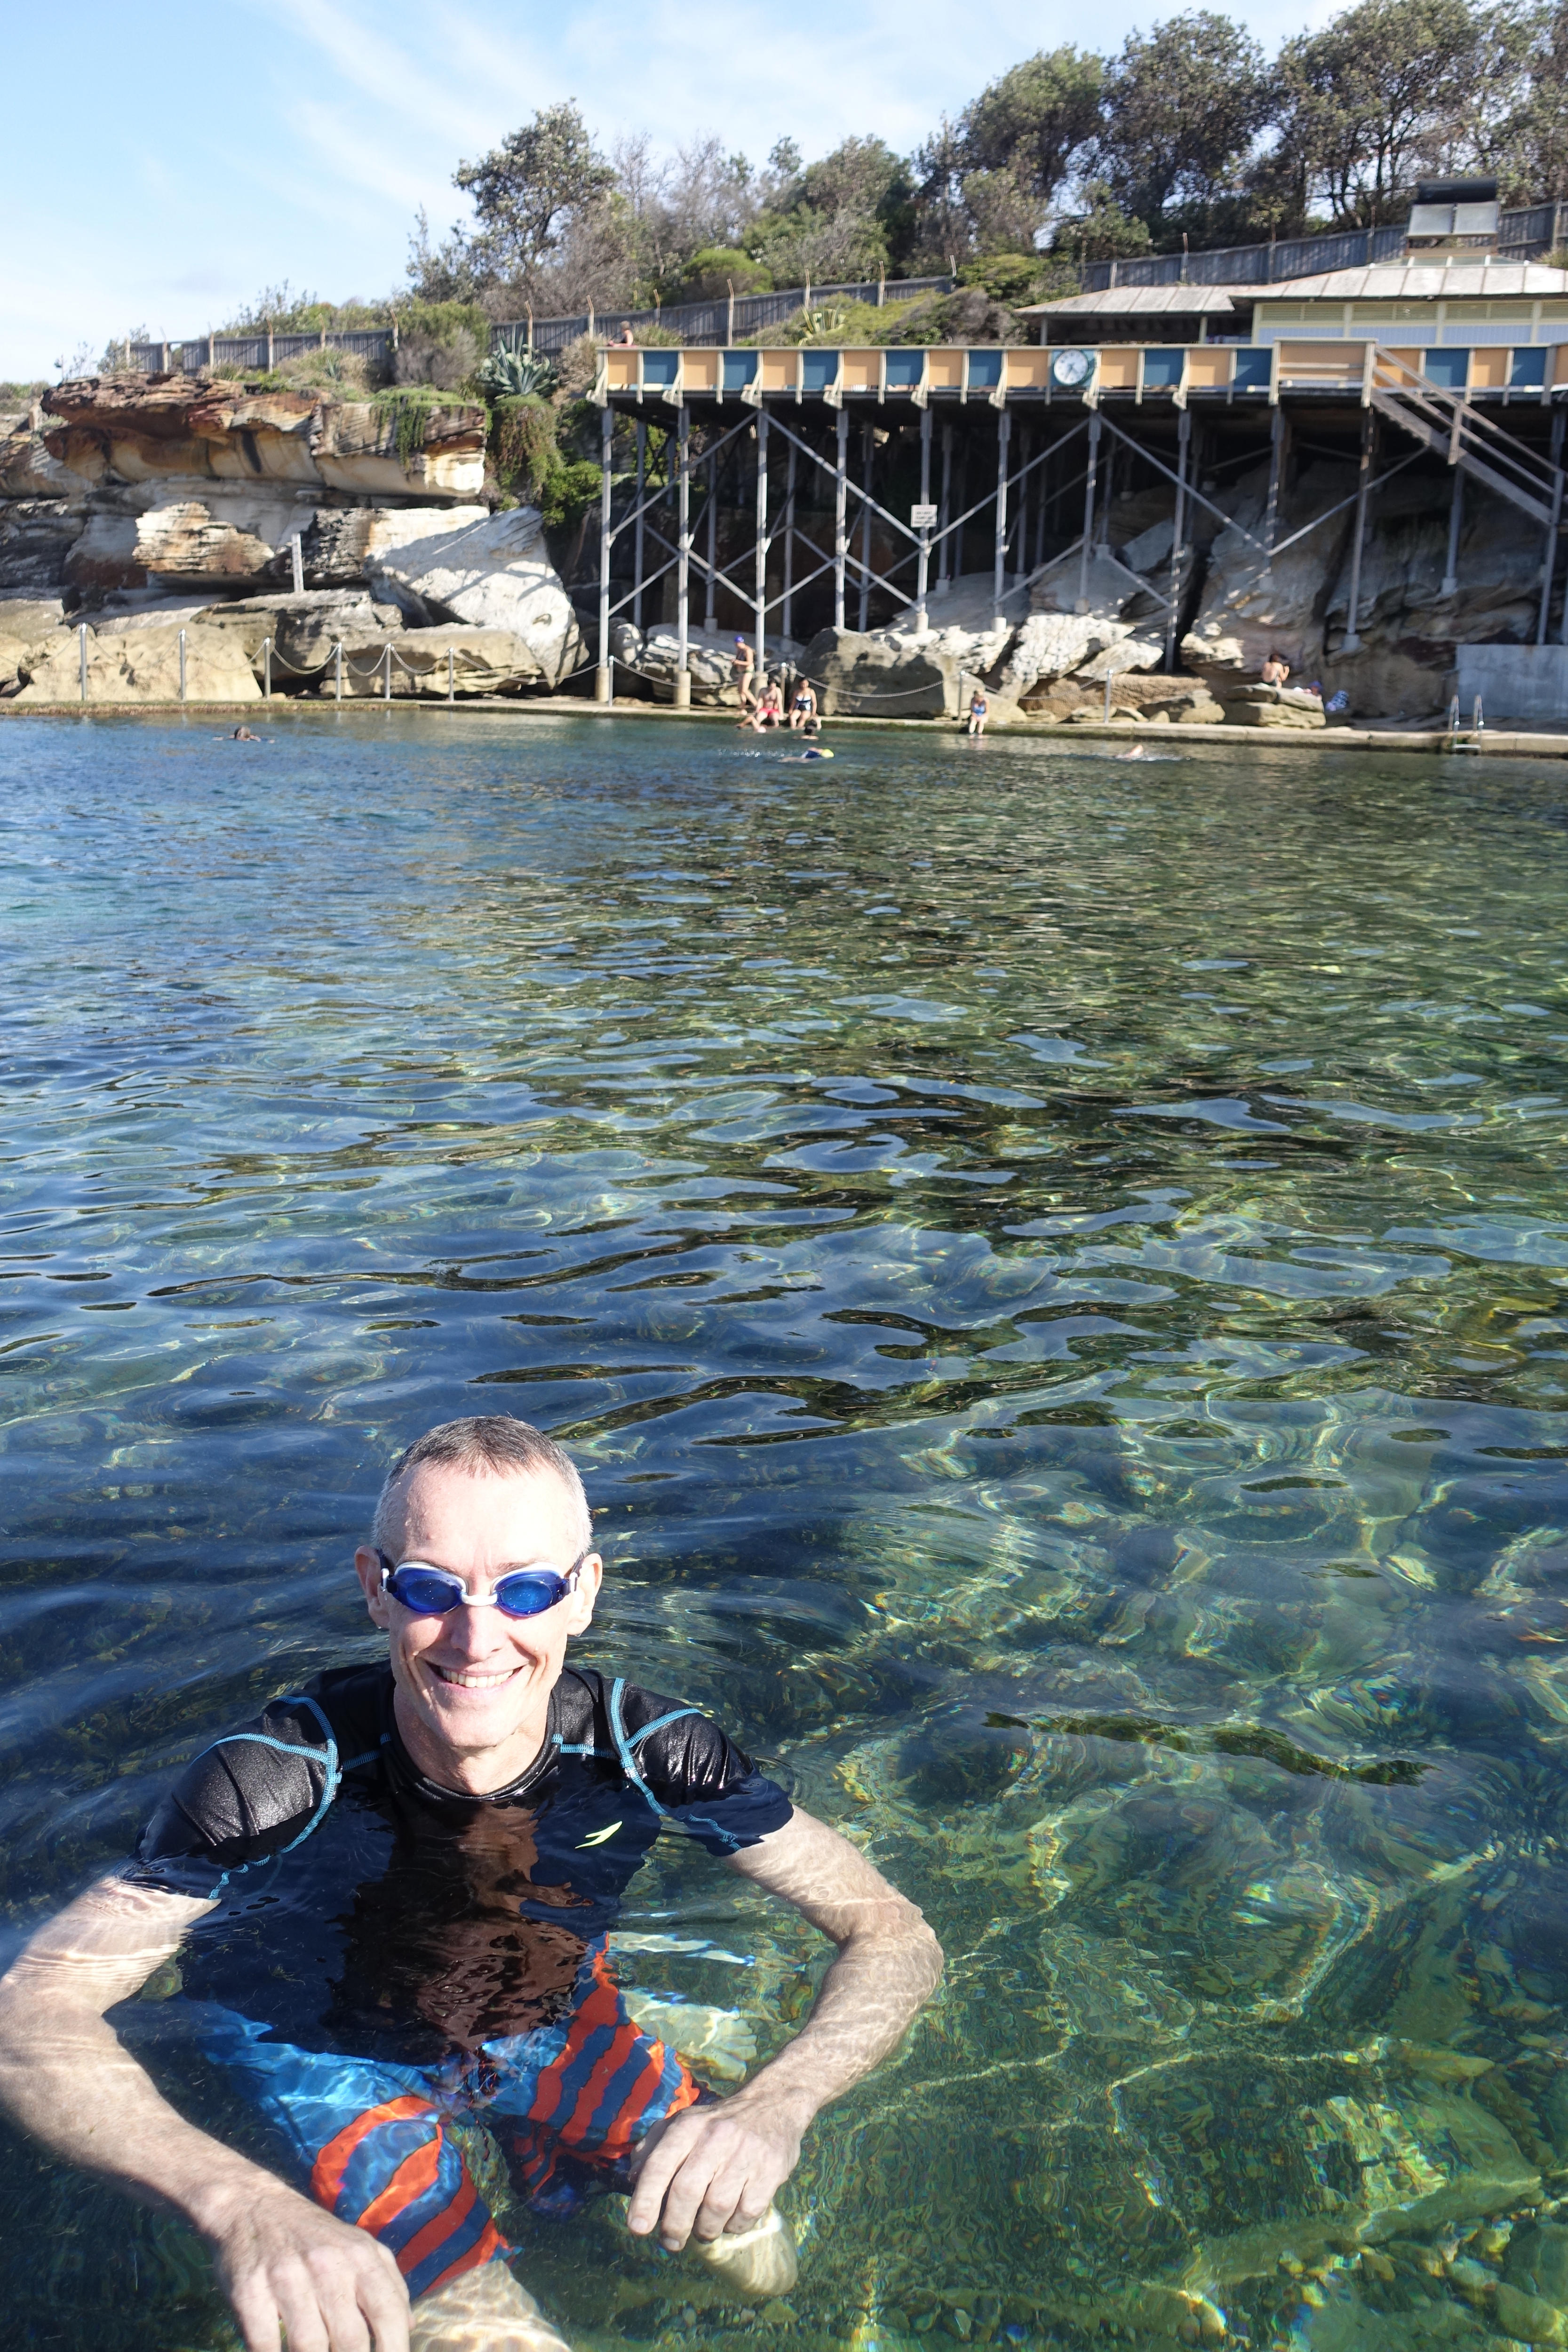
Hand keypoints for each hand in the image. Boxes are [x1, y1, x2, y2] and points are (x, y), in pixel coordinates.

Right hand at [201, 2175, 410, 2351]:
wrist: (254, 2207)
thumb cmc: (316, 2237)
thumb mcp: (359, 2247)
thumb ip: (388, 2283)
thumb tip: (407, 2326)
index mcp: (361, 2257)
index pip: (389, 2313)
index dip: (395, 2349)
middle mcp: (328, 2265)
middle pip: (351, 2339)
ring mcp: (287, 2277)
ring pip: (310, 2346)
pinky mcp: (250, 2291)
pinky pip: (266, 2344)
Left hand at [625, 2093, 809, 2250]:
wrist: (773, 2104)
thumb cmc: (717, 2123)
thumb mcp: (683, 2123)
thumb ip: (653, 2148)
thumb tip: (631, 2180)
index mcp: (688, 2125)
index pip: (660, 2164)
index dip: (645, 2200)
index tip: (637, 2228)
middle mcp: (715, 2137)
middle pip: (686, 2192)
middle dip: (674, 2226)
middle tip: (671, 2241)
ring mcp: (745, 2154)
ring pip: (716, 2209)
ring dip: (705, 2230)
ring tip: (703, 2229)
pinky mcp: (771, 2170)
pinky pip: (746, 2214)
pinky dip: (734, 2225)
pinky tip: (730, 2218)